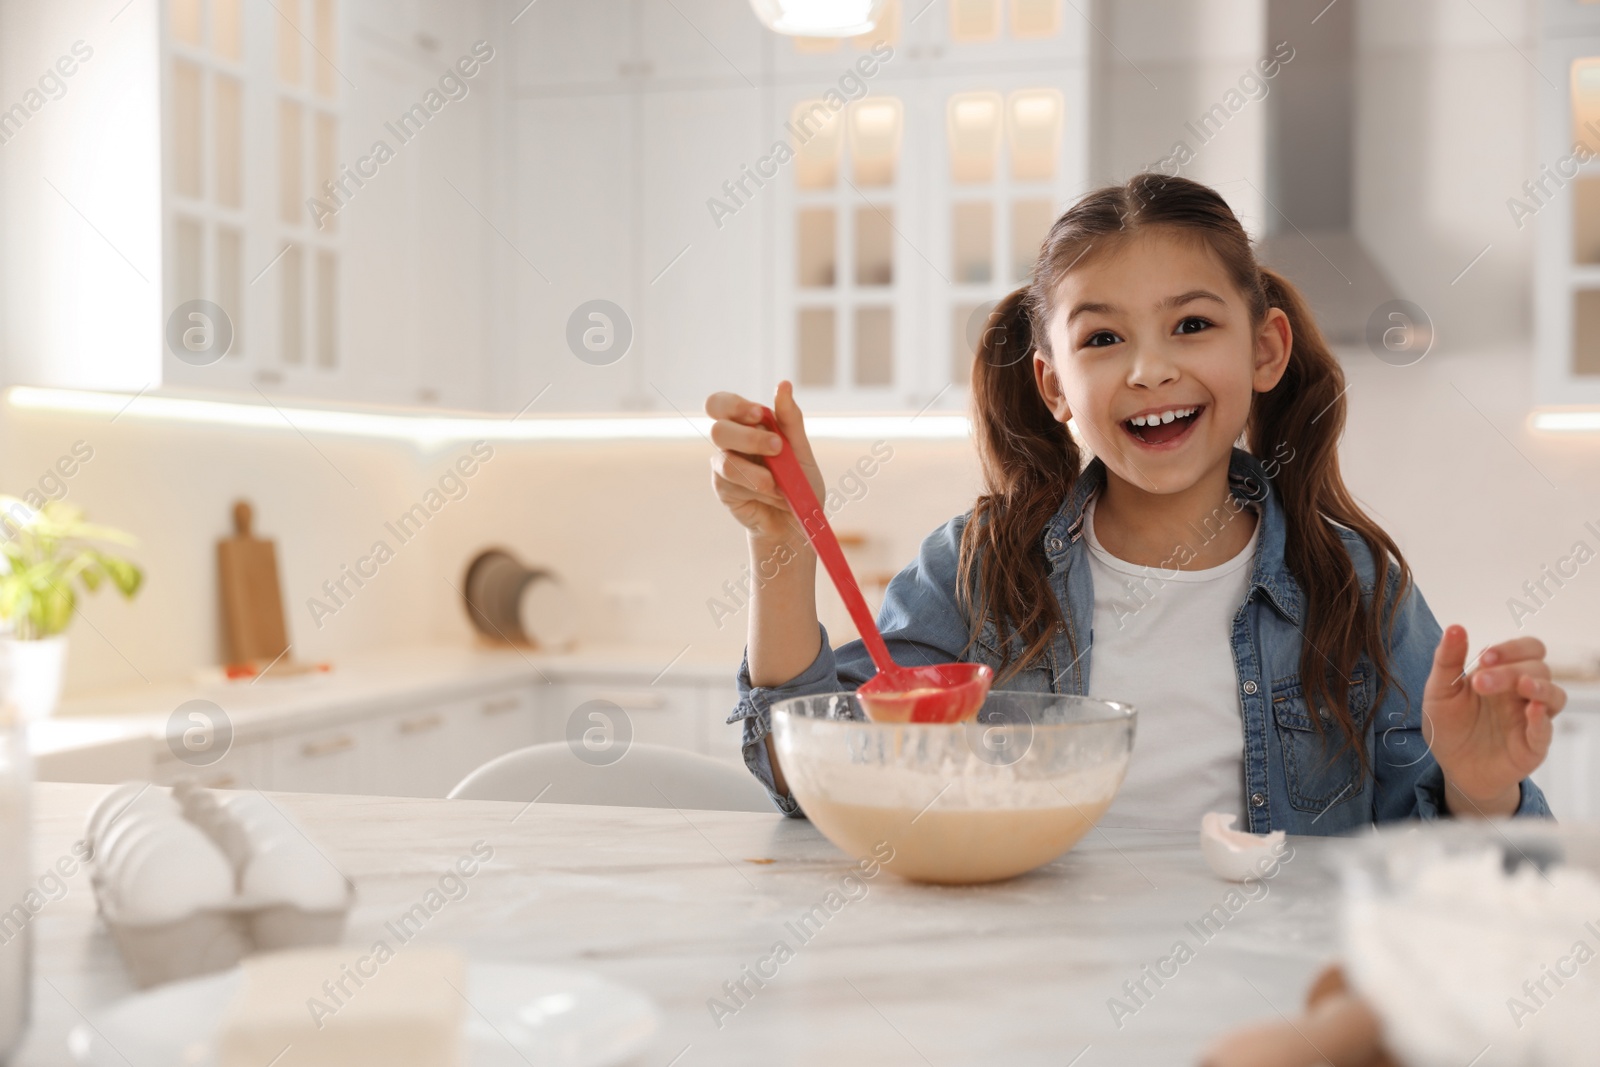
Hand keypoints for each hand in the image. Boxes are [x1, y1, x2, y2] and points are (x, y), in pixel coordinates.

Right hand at [705, 381, 824, 544]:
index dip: (735, 406)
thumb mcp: (801, 451)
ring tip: (780, 484)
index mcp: (747, 424)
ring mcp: (724, 465)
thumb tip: (783, 384)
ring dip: (757, 471)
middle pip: (719, 428)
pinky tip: (771, 494)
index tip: (760, 414)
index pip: (722, 404)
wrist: (797, 524)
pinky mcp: (722, 488)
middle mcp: (731, 441)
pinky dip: (756, 487)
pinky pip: (730, 482)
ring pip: (725, 458)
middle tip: (777, 448)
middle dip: (749, 438)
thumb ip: (790, 420)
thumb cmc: (800, 484)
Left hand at [1421, 626, 1566, 815]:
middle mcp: (1522, 693)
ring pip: (1555, 695)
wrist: (1451, 767)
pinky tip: (1530, 712)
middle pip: (1538, 668)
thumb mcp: (1439, 690)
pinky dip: (1541, 720)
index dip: (1511, 648)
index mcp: (1503, 674)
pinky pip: (1546, 731)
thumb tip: (1455, 627)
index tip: (1484, 657)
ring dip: (1540, 687)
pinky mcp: (1532, 746)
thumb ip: (1447, 660)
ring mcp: (1531, 719)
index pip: (1527, 649)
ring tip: (1521, 686)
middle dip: (1511, 670)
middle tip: (1481, 681)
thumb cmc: (1449, 725)